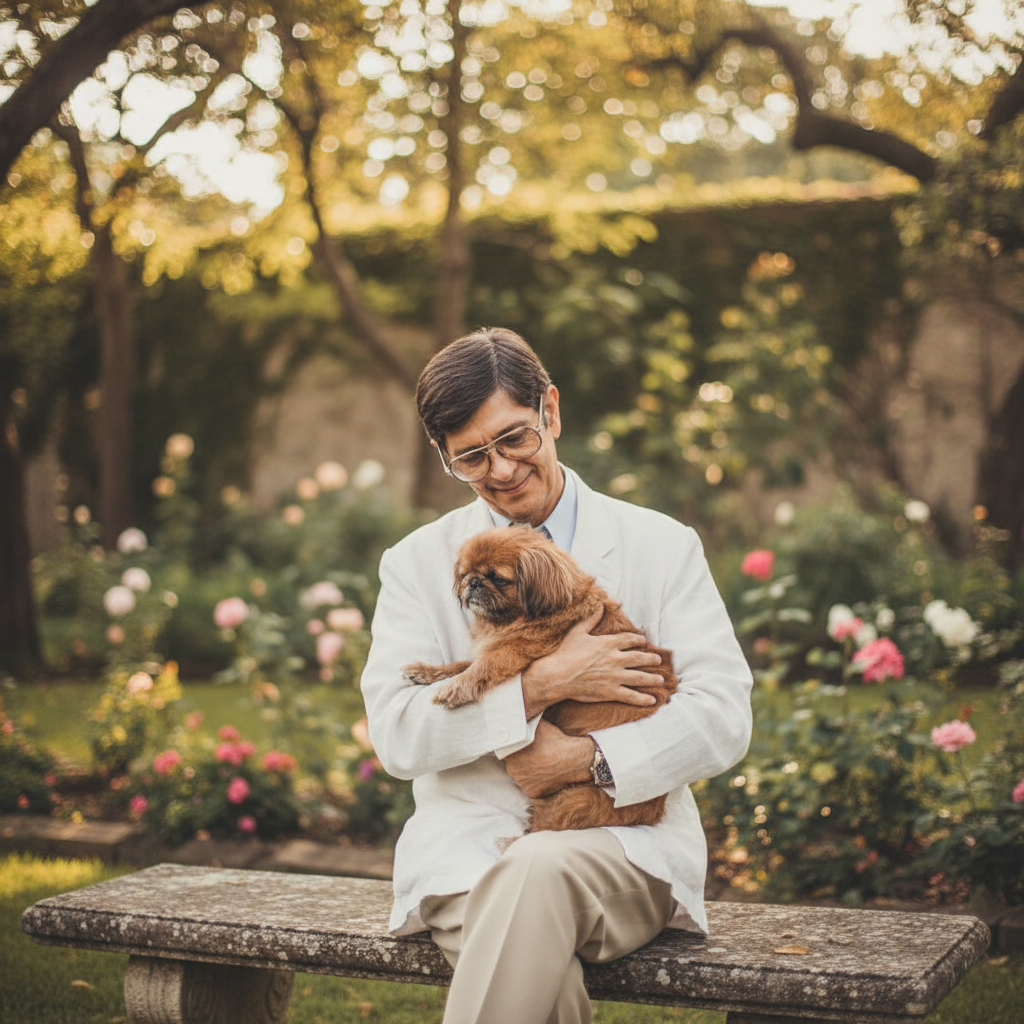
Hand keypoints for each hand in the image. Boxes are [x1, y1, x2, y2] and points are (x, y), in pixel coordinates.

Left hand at [504, 720, 592, 797]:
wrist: (572, 759)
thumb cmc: (555, 740)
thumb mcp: (538, 725)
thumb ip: (524, 724)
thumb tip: (518, 718)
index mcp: (510, 752)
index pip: (506, 751)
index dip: (515, 749)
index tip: (523, 748)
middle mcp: (511, 769)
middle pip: (513, 765)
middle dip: (520, 761)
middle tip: (533, 756)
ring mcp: (521, 782)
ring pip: (521, 777)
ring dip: (527, 772)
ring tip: (540, 765)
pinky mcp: (531, 792)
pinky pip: (530, 787)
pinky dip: (535, 783)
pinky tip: (544, 774)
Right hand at [521, 608, 664, 717]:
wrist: (557, 676)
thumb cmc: (565, 653)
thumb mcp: (578, 632)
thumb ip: (591, 619)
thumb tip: (600, 606)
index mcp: (608, 643)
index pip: (629, 639)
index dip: (638, 639)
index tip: (644, 641)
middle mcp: (615, 659)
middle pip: (639, 658)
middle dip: (650, 659)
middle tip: (658, 660)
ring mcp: (614, 676)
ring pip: (639, 677)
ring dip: (652, 678)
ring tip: (660, 679)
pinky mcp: (610, 691)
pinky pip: (631, 695)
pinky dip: (643, 698)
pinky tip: (652, 700)